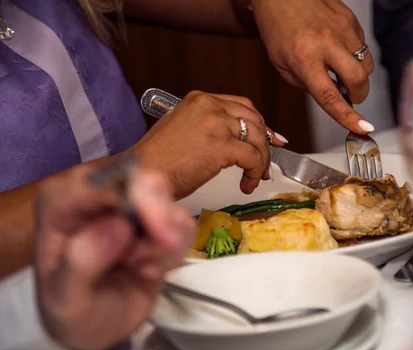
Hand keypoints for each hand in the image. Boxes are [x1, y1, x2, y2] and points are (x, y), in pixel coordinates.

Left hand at [34, 161, 194, 349]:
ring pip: (167, 200)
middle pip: (142, 180)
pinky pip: (182, 223)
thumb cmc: (71, 310)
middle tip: (165, 247)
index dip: (135, 198)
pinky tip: (151, 270)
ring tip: (140, 269)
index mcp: (61, 202)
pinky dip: (174, 251)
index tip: (157, 233)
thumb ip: (82, 262)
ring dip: (165, 241)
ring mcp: (129, 205)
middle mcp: (96, 195)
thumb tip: (119, 226)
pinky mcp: (155, 220)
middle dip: (159, 215)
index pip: (100, 182)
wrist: (93, 329)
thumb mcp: (65, 298)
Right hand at [133, 91, 285, 198]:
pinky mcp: (221, 146)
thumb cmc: (157, 160)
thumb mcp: (182, 129)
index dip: (259, 125)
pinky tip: (247, 184)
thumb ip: (208, 126)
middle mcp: (209, 106)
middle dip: (265, 142)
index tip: (268, 139)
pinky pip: (252, 158)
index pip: (241, 106)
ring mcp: (216, 124)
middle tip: (265, 162)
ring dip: (261, 160)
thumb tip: (234, 139)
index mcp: (200, 99)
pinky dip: (255, 172)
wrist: (143, 173)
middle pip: (254, 119)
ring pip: (257, 138)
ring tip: (255, 176)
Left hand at [252, 0, 375, 133]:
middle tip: (349, 95)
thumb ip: (306, 85)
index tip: (362, 128)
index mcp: (304, 58)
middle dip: (359, 95)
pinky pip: (363, 47)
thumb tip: (333, 97)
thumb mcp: (282, 65)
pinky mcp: (351, 19)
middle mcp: (326, 42)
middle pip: (359, 80)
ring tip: (340, 69)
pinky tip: (339, 50)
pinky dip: (355, 55)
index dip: (348, 116)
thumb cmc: (278, 27)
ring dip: (358, 75)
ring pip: (366, 64)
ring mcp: (342, 29)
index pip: (330, 96)